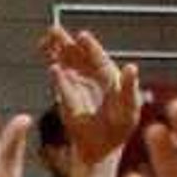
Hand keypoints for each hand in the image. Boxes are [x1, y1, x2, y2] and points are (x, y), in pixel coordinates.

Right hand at [38, 25, 141, 172]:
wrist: (101, 146)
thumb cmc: (119, 128)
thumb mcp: (129, 108)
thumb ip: (131, 88)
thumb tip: (132, 66)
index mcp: (110, 76)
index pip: (98, 58)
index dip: (90, 47)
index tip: (82, 36)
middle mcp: (93, 76)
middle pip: (77, 56)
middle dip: (66, 43)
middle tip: (54, 30)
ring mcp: (78, 84)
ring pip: (65, 64)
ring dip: (55, 52)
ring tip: (44, 40)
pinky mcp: (66, 97)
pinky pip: (60, 83)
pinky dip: (56, 76)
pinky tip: (50, 66)